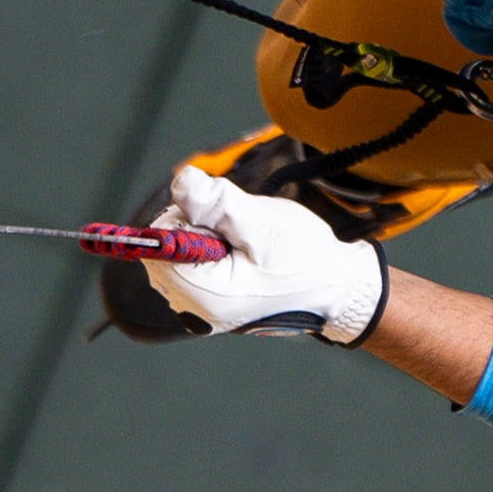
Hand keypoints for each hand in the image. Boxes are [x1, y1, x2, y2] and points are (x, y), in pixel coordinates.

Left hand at [144, 165, 386, 343]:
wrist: (334, 288)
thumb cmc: (306, 259)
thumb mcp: (263, 223)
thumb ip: (217, 202)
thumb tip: (179, 182)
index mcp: (204, 295)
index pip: (158, 244)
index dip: (187, 217)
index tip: (224, 222)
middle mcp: (193, 308)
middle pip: (164, 248)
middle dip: (196, 226)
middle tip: (240, 233)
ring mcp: (200, 308)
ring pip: (178, 253)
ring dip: (207, 236)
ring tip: (247, 245)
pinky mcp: (209, 302)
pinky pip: (192, 264)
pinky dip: (213, 249)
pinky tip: (243, 254)